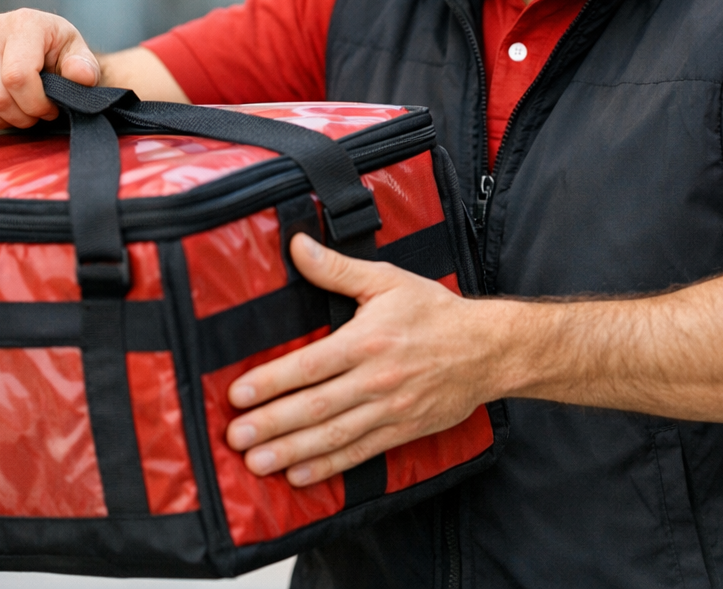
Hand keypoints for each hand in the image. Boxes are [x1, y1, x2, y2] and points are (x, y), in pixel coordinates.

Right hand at [0, 9, 100, 132]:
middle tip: (33, 112)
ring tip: (14, 109)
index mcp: (23, 22)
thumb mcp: (77, 55)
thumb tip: (81, 76)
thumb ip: (84, 67)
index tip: (50, 108)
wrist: (34, 46)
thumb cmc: (56, 52)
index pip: (17, 78)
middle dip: (20, 116)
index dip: (36, 104)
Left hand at [225, 234, 504, 486]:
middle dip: (272, 424)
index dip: (271, 381)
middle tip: (235, 437)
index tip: (237, 394)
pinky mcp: (402, 430)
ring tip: (256, 463)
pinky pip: (360, 453)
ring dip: (292, 451)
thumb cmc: (434, 312)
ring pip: (334, 435)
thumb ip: (336, 269)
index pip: (310, 365)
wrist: (488, 349)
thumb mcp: (386, 280)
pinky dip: (329, 467)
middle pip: (315, 406)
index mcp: (367, 340)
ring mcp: (390, 409)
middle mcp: (376, 379)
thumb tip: (297, 245)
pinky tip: (299, 476)